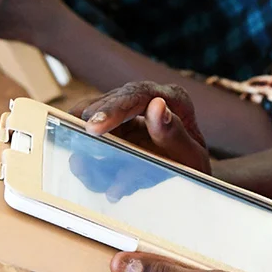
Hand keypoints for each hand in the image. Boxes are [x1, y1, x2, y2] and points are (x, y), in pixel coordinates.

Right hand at [72, 81, 209, 174]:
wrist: (192, 176)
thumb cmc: (193, 166)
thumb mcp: (192, 157)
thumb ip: (175, 135)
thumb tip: (157, 105)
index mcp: (174, 99)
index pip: (140, 95)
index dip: (114, 109)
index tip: (95, 126)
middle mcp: (151, 100)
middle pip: (115, 101)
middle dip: (94, 120)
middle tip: (77, 139)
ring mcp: (132, 114)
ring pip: (100, 115)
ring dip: (86, 139)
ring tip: (79, 164)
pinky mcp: (119, 129)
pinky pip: (98, 136)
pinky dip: (91, 155)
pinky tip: (87, 171)